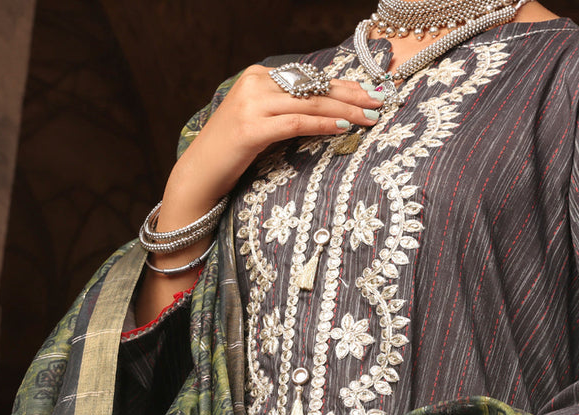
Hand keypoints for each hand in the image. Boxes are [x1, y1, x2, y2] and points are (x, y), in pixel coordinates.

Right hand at [136, 66, 382, 323]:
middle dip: (350, 95)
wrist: (199, 175)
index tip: (369, 92)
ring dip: (344, 110)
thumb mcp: (261, 123)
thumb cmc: (233, 154)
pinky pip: (295, 122)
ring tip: (370, 117)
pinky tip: (343, 128)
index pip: (309, 79)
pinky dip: (321, 124)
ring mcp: (251, 104)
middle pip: (313, 87)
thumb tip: (328, 110)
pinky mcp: (250, 128)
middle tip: (379, 102)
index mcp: (258, 76)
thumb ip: (287, 110)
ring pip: (309, 103)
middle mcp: (254, 83)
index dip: (342, 85)